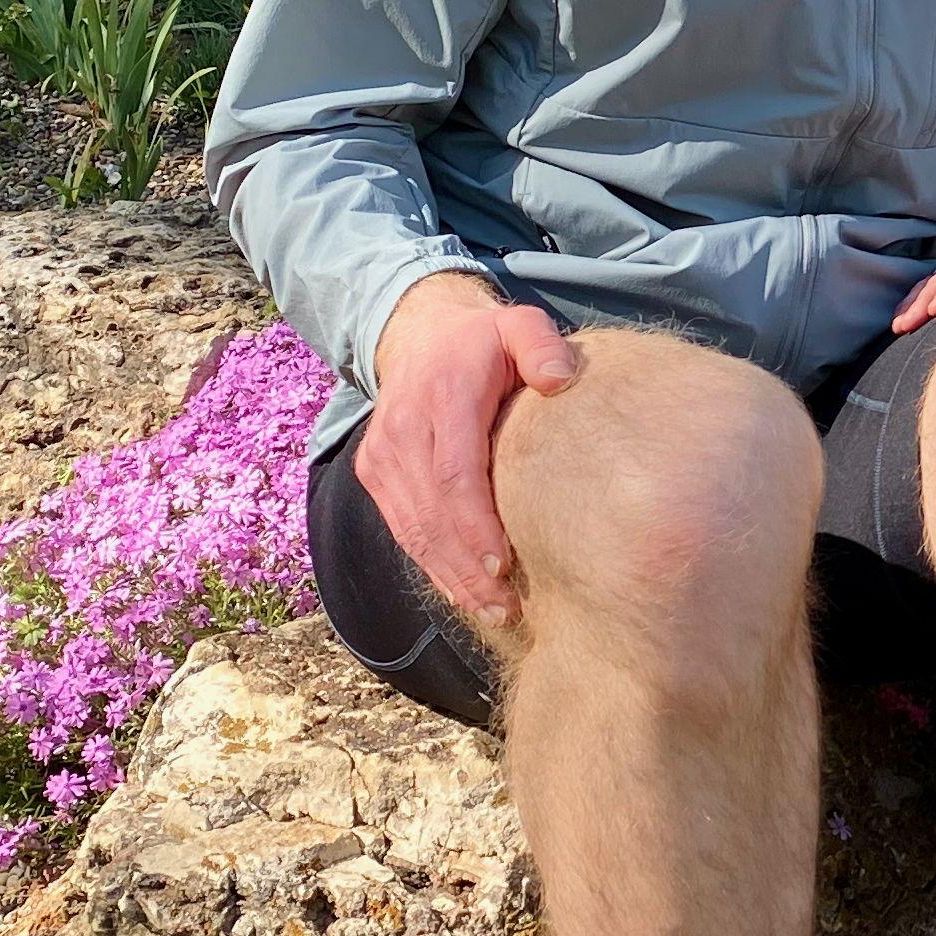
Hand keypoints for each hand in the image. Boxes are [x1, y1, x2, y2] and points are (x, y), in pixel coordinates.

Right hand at [361, 274, 579, 629]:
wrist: (418, 334)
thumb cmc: (483, 341)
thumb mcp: (518, 324)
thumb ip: (541, 345)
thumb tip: (560, 380)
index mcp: (442, 397)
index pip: (454, 474)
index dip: (475, 527)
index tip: (505, 566)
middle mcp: (403, 429)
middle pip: (431, 513)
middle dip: (466, 568)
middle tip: (505, 609)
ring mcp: (382, 454)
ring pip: (413, 529)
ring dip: (449, 575)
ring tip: (491, 610)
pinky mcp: (374, 471)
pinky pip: (402, 526)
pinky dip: (430, 562)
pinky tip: (462, 591)